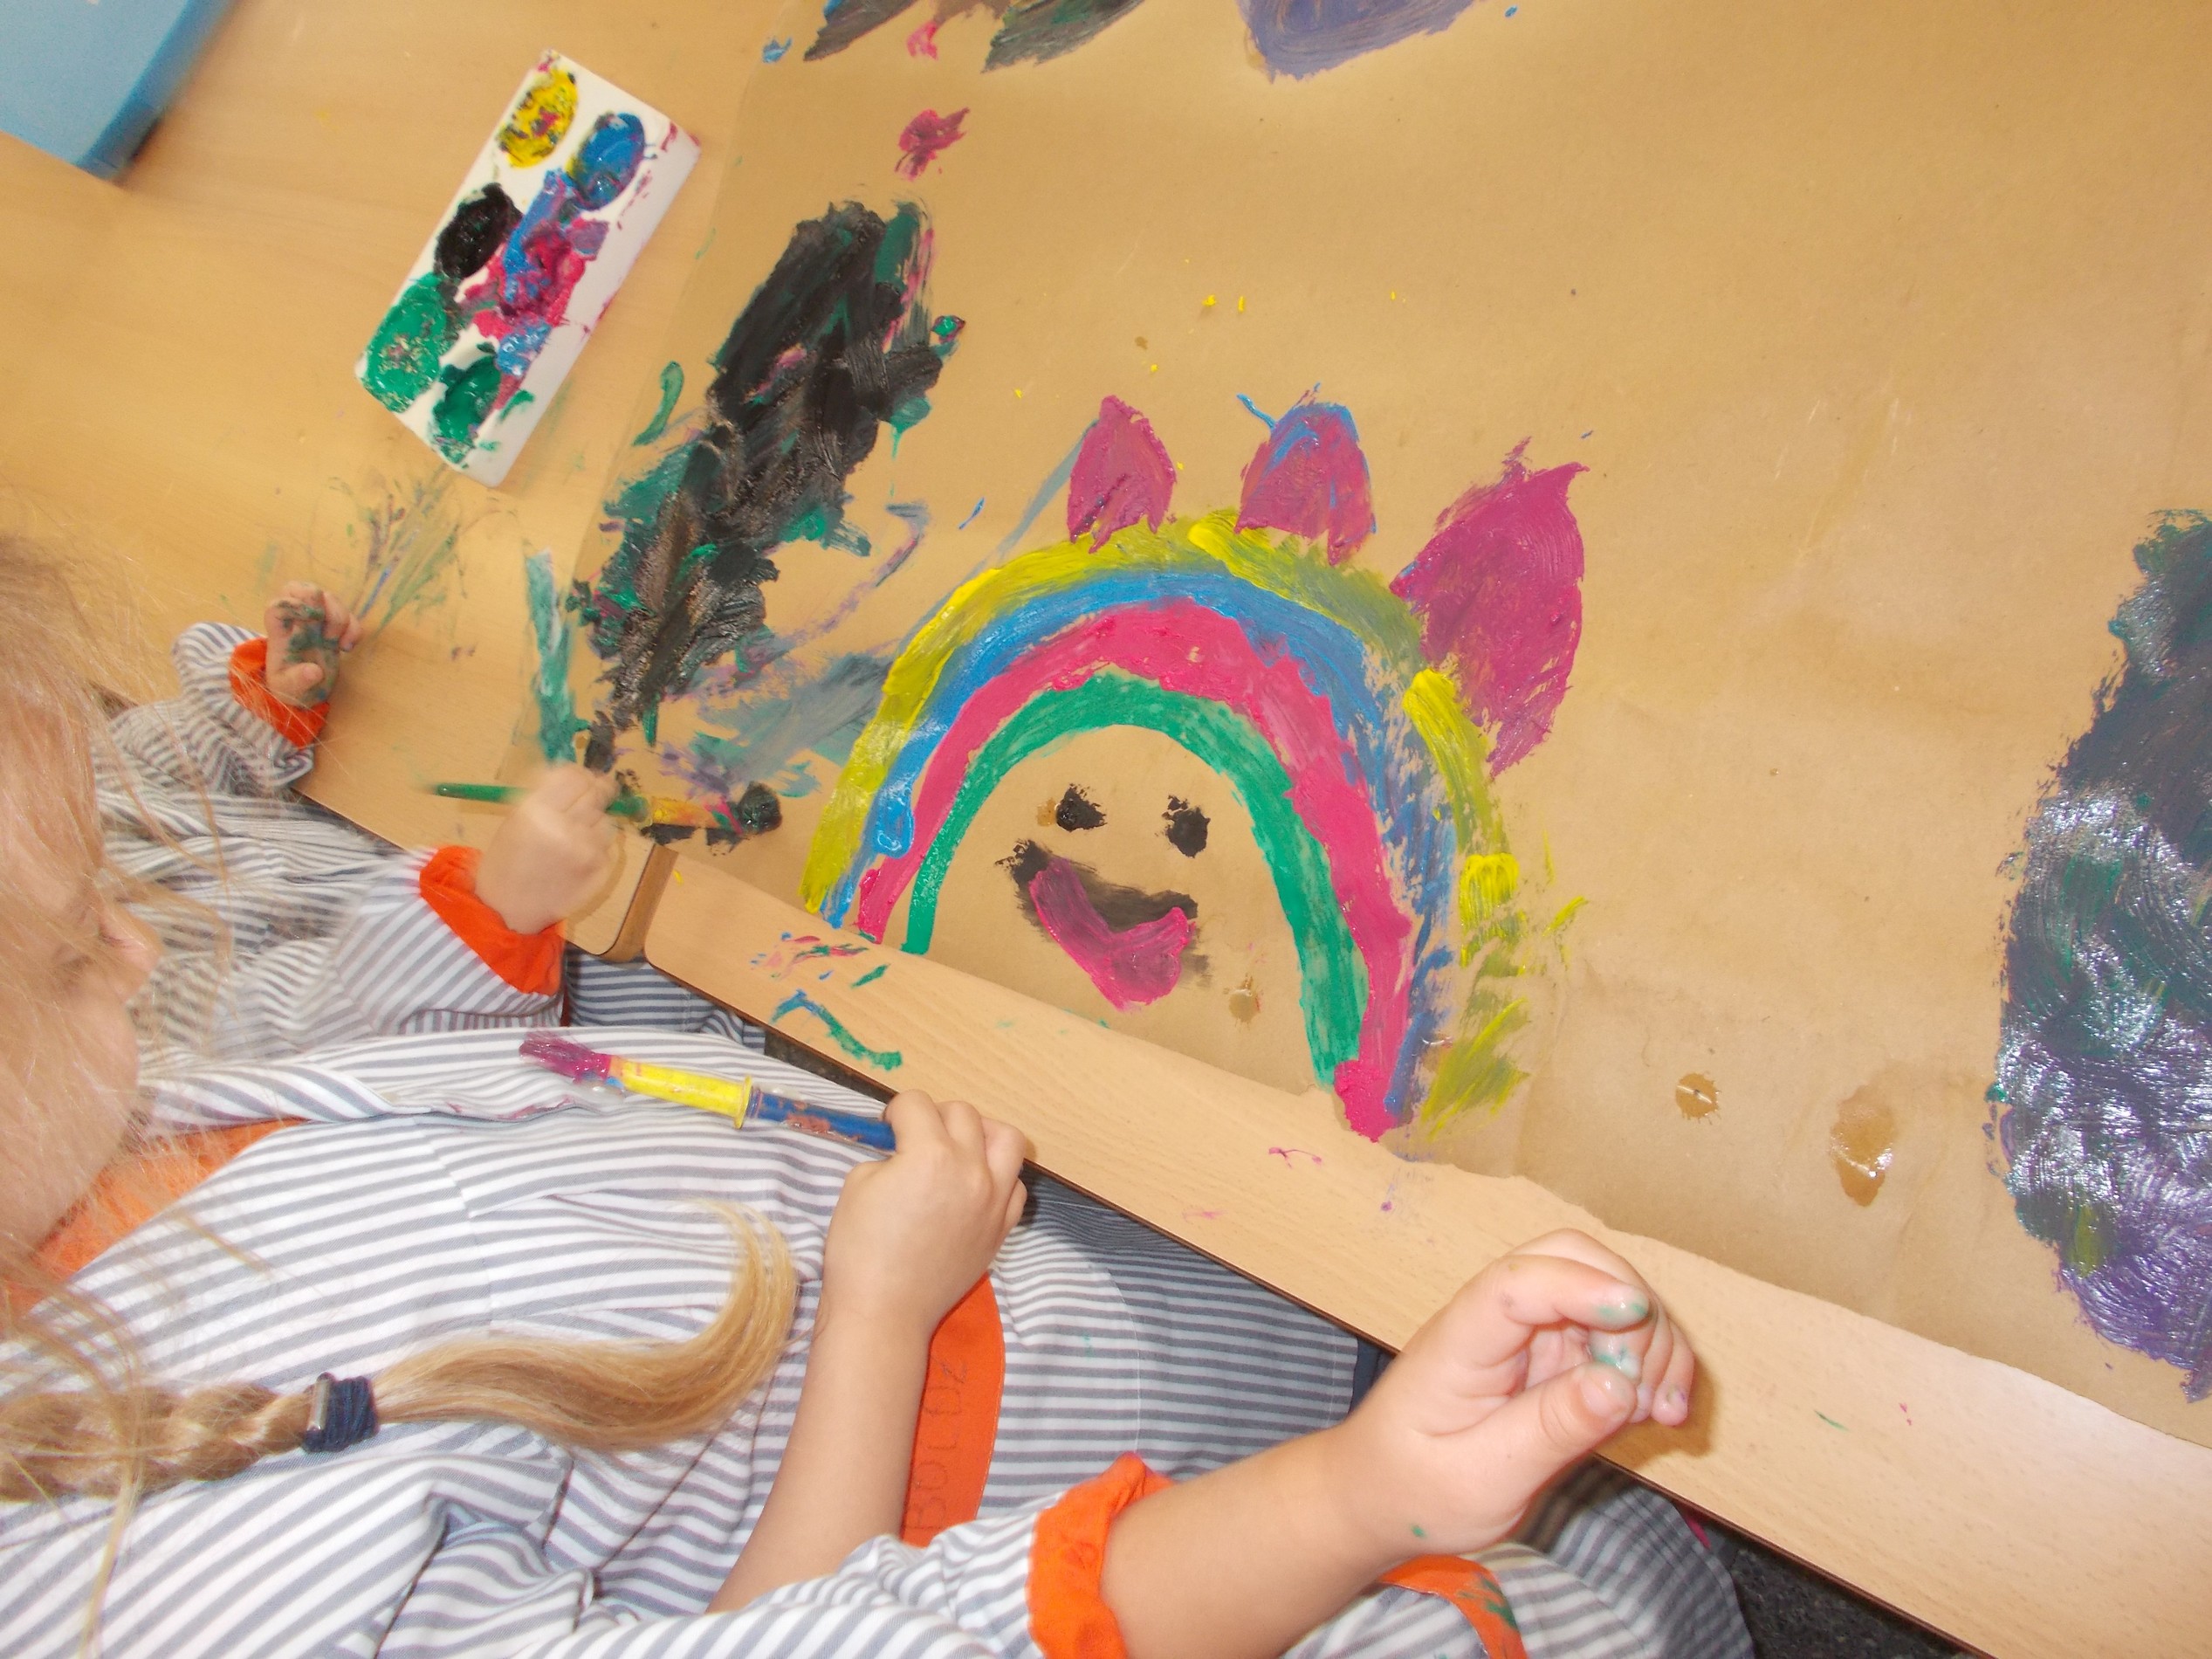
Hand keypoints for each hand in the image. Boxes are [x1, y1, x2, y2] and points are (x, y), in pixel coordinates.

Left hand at [263, 583, 363, 707]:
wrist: (304, 691)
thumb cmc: (289, 687)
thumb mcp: (287, 689)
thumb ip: (296, 680)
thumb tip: (315, 671)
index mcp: (279, 632)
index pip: (279, 605)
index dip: (293, 605)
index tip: (311, 619)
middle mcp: (297, 621)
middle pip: (302, 589)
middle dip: (319, 602)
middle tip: (326, 628)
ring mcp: (318, 622)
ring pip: (329, 598)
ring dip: (339, 617)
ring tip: (337, 643)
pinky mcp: (336, 628)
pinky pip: (350, 616)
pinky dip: (354, 628)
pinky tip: (349, 647)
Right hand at [473, 766, 618, 932]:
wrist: (508, 909)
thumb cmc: (506, 862)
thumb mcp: (514, 820)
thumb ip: (544, 795)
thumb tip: (572, 772)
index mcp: (536, 811)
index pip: (574, 776)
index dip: (581, 774)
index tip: (581, 777)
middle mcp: (564, 826)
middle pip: (597, 792)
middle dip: (597, 790)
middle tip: (594, 793)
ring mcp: (586, 848)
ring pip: (607, 819)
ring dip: (596, 821)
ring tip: (577, 834)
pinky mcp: (599, 868)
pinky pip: (608, 845)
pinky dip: (598, 846)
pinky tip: (578, 856)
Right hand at [819, 1092, 1028, 1340]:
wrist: (884, 1311)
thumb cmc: (860, 1250)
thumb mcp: (858, 1184)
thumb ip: (889, 1155)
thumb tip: (905, 1149)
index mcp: (930, 1154)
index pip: (916, 1104)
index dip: (896, 1110)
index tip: (888, 1126)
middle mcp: (971, 1170)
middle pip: (963, 1114)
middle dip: (934, 1116)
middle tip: (915, 1136)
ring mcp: (993, 1200)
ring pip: (1007, 1139)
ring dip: (981, 1133)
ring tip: (959, 1146)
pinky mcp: (1002, 1227)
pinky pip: (1015, 1184)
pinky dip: (998, 1175)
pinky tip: (974, 1184)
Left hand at [1325, 1229, 1694, 1564]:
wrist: (1382, 1495)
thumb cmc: (1418, 1490)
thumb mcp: (1482, 1481)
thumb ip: (1549, 1431)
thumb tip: (1620, 1385)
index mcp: (1460, 1341)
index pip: (1515, 1283)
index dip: (1580, 1285)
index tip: (1635, 1313)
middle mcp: (1498, 1320)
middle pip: (1575, 1261)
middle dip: (1632, 1310)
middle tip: (1644, 1392)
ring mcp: (1532, 1333)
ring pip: (1609, 1292)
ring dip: (1653, 1340)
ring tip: (1658, 1414)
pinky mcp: (1559, 1357)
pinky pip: (1618, 1337)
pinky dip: (1652, 1364)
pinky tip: (1663, 1413)